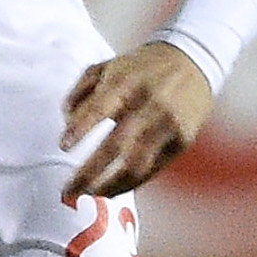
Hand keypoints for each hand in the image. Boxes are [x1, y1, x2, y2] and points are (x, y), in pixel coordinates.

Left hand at [61, 41, 214, 196]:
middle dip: (88, 173)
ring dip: (110, 185)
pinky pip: (153, 169)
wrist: (193, 61)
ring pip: (136, 166)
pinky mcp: (181, 140)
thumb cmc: (140, 68)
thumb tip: (66, 123)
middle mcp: (148, 105)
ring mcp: (167, 124)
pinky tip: (112, 188)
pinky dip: (130, 183)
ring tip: (90, 194)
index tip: (63, 146)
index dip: (80, 129)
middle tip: (67, 191)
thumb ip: (81, 91)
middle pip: (115, 146)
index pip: (99, 109)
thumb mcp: (107, 67)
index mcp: (126, 83)